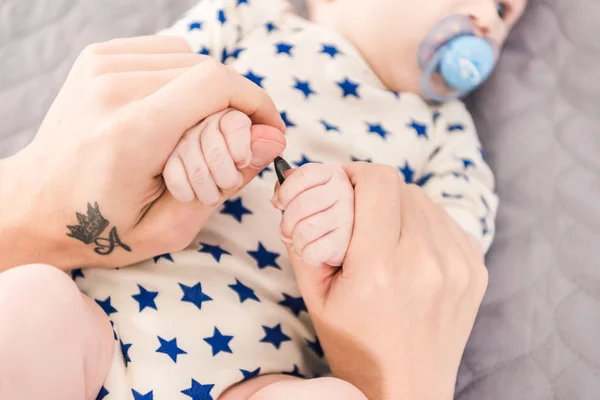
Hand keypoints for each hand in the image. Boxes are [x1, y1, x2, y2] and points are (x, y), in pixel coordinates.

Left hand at [0, 36, 284, 270]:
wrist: (35, 205)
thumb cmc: (102, 227)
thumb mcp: (171, 227)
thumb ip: (227, 183)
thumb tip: (270, 140)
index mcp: (129, 134)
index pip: (213, 85)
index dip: (256, 102)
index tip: (269, 130)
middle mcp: (111, 88)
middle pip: (207, 71)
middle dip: (234, 106)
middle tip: (231, 145)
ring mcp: (99, 67)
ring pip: (190, 57)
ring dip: (208, 93)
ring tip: (196, 132)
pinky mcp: (96, 58)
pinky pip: (166, 53)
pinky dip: (183, 78)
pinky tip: (174, 111)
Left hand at [272, 163, 353, 266]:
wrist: (337, 245)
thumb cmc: (316, 216)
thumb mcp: (303, 193)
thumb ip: (289, 186)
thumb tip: (278, 194)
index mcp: (333, 175)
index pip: (303, 175)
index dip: (284, 191)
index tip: (279, 203)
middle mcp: (344, 192)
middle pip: (301, 204)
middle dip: (286, 222)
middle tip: (286, 229)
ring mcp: (347, 218)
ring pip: (305, 229)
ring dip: (295, 240)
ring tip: (299, 240)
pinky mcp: (344, 243)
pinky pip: (311, 251)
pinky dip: (304, 254)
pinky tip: (311, 249)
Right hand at [283, 163, 487, 399]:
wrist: (406, 388)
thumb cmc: (354, 346)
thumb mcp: (315, 295)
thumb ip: (306, 237)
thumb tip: (304, 189)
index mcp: (381, 267)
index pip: (378, 181)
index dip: (355, 174)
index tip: (342, 188)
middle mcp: (426, 260)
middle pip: (401, 186)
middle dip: (373, 191)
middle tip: (357, 212)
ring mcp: (458, 264)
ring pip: (424, 201)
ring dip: (399, 206)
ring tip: (384, 235)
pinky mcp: (476, 268)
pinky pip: (445, 221)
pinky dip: (423, 224)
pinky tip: (409, 249)